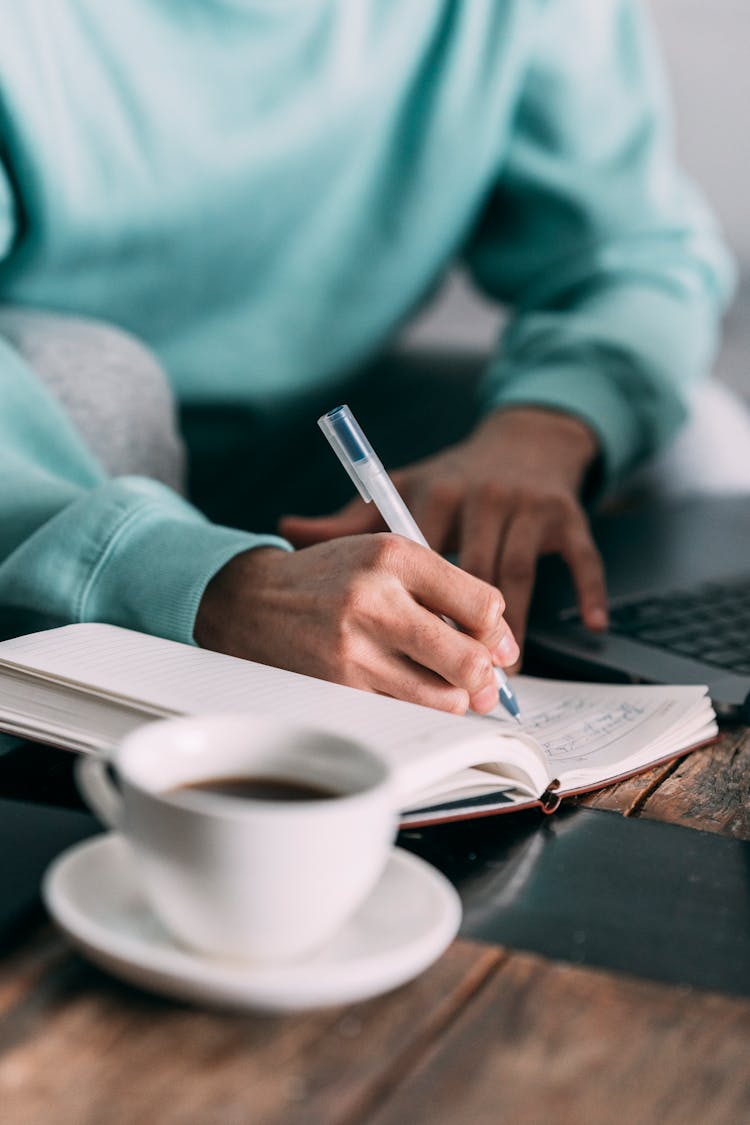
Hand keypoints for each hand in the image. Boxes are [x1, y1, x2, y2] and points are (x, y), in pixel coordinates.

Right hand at [194, 535, 519, 714]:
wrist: (249, 600)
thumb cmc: (330, 578)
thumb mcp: (383, 557)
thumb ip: (445, 589)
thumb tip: (503, 645)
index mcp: (394, 555)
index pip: (483, 605)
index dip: (499, 633)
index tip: (496, 645)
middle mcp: (374, 598)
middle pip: (469, 660)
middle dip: (485, 678)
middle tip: (482, 682)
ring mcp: (354, 648)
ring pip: (442, 697)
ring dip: (453, 699)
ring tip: (442, 686)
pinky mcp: (337, 686)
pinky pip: (403, 711)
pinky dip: (414, 708)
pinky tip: (402, 689)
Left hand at [280, 407, 607, 661]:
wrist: (524, 440)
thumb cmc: (454, 478)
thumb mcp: (400, 487)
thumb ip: (349, 517)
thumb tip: (286, 527)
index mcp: (433, 495)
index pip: (421, 563)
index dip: (418, 613)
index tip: (407, 655)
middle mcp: (479, 496)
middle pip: (472, 577)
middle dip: (468, 635)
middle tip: (465, 682)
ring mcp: (525, 505)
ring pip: (519, 574)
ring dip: (517, 628)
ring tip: (506, 673)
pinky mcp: (566, 511)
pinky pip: (581, 557)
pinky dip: (588, 590)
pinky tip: (588, 625)